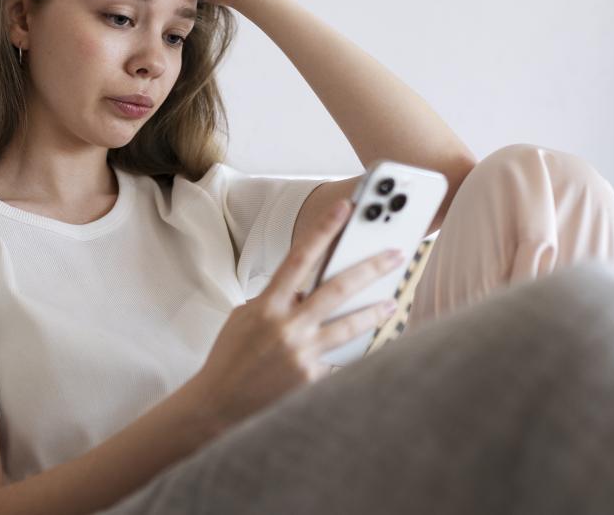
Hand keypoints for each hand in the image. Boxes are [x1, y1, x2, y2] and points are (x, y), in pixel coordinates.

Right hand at [185, 197, 404, 432]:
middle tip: (395, 255)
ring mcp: (300, 353)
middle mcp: (286, 326)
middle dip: (370, 268)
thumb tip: (304, 291)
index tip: (345, 208)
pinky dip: (347, 357)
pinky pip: (338, 363)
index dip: (323, 230)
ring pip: (349, 327)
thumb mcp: (244, 319)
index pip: (300, 258)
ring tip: (392, 303)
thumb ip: (274, 302)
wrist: (218, 406)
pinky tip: (364, 354)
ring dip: (374, 312)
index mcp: (266, 305)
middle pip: (336, 289)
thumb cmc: (230, 358)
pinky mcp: (310, 379)